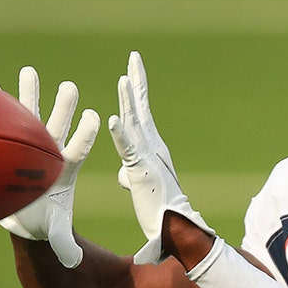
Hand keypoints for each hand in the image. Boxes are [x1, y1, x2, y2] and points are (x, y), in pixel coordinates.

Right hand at [0, 67, 98, 267]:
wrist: (23, 217)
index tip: (95, 117)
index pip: (78, 150)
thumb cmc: (42, 223)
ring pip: (28, 117)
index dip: (85, 135)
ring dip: (28, 95)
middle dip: (62, 107)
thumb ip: (62, 242)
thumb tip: (73, 261)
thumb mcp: (53, 232)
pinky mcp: (7, 145)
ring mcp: (26, 147)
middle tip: (70, 86)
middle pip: (55, 127)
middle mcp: (46, 154)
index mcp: (63, 172)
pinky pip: (1, 121)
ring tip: (30, 70)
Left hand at [108, 51, 213, 264]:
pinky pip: (129, 150)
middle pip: (142, 108)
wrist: (175, 230)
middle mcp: (152, 148)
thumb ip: (132, 175)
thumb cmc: (160, 212)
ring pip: (137, 124)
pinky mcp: (142, 172)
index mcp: (151, 149)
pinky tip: (112, 120)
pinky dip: (121, 135)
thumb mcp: (141, 188)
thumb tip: (125, 174)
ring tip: (123, 77)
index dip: (135, 93)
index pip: (141, 115)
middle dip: (137, 81)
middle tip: (134, 57)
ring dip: (129, 100)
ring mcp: (148, 158)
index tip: (130, 71)